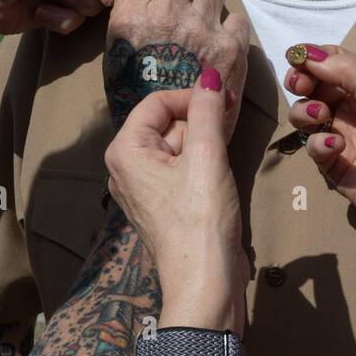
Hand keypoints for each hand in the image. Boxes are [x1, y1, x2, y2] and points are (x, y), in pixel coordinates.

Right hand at [104, 0, 249, 130]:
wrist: (171, 147)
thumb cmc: (137, 101)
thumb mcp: (116, 55)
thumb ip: (127, 15)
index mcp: (132, 18)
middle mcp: (166, 16)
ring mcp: (202, 29)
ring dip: (205, 0)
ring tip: (199, 25)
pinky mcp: (231, 47)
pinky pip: (236, 17)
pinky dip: (228, 29)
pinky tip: (218, 45)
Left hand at [104, 74, 246, 334]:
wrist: (205, 281)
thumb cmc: (201, 216)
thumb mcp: (207, 154)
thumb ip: (207, 109)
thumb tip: (208, 74)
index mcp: (125, 150)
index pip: (157, 102)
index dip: (191, 96)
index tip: (225, 100)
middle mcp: (125, 167)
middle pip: (166, 124)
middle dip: (199, 122)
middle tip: (230, 127)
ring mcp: (142, 189)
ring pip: (176, 147)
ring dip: (203, 145)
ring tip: (223, 161)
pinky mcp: (161, 206)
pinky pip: (179, 171)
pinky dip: (200, 166)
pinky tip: (218, 178)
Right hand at [285, 44, 355, 269]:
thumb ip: (348, 72)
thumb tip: (309, 52)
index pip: (336, 62)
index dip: (314, 57)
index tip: (295, 57)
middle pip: (316, 86)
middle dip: (302, 82)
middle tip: (299, 85)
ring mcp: (344, 137)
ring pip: (308, 116)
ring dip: (305, 111)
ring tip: (319, 116)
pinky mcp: (335, 166)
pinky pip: (314, 148)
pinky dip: (319, 144)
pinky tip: (335, 148)